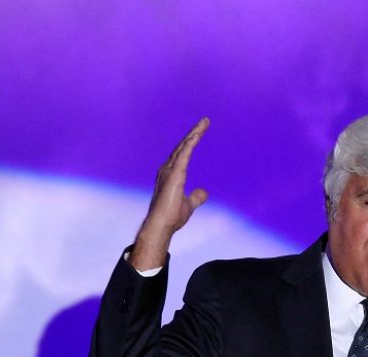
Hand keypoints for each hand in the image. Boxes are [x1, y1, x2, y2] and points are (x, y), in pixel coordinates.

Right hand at [130, 117, 209, 269]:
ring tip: (204, 123)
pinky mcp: (174, 174)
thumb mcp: (189, 204)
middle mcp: (168, 169)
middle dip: (194, 133)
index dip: (192, 141)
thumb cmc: (171, 216)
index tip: (201, 131)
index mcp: (171, 174)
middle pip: (183, 146)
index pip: (184, 153)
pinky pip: (184, 155)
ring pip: (184, 147)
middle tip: (205, 121)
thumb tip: (205, 192)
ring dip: (194, 134)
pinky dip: (190, 144)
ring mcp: (170, 170)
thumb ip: (196, 197)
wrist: (162, 225)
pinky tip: (197, 136)